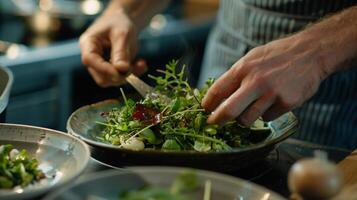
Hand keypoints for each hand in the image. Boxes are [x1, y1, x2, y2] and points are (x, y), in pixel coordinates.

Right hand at [79, 9, 146, 86]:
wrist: (123, 22)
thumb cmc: (119, 23)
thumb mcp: (122, 34)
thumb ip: (121, 52)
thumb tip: (122, 70)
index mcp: (88, 43)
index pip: (89, 60)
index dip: (105, 69)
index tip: (122, 72)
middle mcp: (91, 57)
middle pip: (100, 76)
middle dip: (118, 76)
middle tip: (134, 68)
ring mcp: (100, 65)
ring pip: (110, 80)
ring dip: (127, 76)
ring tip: (140, 64)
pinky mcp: (110, 70)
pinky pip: (119, 78)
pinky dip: (132, 74)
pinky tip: (141, 65)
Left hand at [202, 34, 327, 125]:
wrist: (311, 52)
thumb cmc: (277, 55)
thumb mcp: (252, 58)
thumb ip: (236, 76)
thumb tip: (218, 95)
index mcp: (243, 69)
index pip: (217, 91)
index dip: (206, 104)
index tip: (203, 111)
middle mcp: (255, 81)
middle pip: (228, 111)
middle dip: (217, 121)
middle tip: (213, 124)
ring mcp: (272, 94)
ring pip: (247, 120)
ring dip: (245, 118)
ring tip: (252, 107)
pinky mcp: (286, 103)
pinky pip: (268, 118)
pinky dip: (267, 113)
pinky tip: (274, 101)